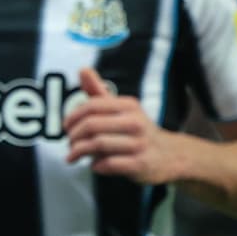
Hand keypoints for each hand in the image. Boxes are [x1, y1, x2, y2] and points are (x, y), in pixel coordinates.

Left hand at [64, 68, 184, 183]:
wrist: (170, 155)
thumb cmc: (137, 130)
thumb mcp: (121, 108)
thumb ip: (99, 91)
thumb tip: (82, 70)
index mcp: (129, 105)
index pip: (92, 105)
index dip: (73, 116)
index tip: (66, 126)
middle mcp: (135, 122)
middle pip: (92, 125)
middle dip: (74, 135)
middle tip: (69, 143)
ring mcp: (139, 144)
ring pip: (98, 144)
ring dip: (80, 151)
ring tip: (74, 155)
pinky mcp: (140, 164)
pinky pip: (109, 164)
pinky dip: (96, 165)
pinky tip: (95, 165)